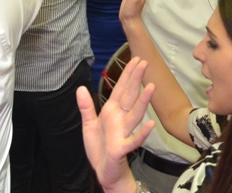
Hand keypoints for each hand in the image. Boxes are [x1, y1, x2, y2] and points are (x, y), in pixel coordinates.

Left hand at [77, 57, 155, 191]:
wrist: (103, 171)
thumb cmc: (100, 148)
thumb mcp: (88, 124)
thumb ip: (86, 107)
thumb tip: (80, 88)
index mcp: (111, 112)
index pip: (121, 89)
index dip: (128, 74)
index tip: (136, 60)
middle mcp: (119, 119)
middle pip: (129, 96)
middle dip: (136, 80)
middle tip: (145, 63)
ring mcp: (122, 133)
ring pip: (135, 114)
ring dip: (143, 101)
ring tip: (151, 86)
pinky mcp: (121, 148)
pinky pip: (133, 140)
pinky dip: (141, 133)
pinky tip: (150, 124)